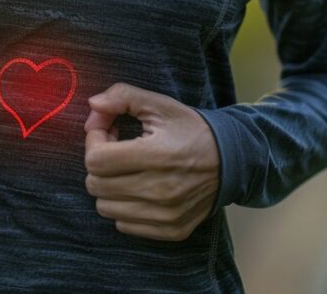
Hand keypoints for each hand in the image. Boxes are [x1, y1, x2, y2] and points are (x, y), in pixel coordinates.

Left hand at [83, 82, 219, 241]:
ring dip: (109, 187)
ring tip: (127, 170)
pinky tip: (138, 189)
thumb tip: (93, 106)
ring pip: (105, 208)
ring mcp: (167, 214)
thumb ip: (122, 97)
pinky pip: (123, 225)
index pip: (96, 160)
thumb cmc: (190, 130)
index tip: (107, 133)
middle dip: (99, 164)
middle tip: (116, 151)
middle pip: (96, 185)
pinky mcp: (172, 229)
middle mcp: (162, 190)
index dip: (94, 142)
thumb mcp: (159, 104)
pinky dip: (123, 207)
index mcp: (157, 156)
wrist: (233, 160)